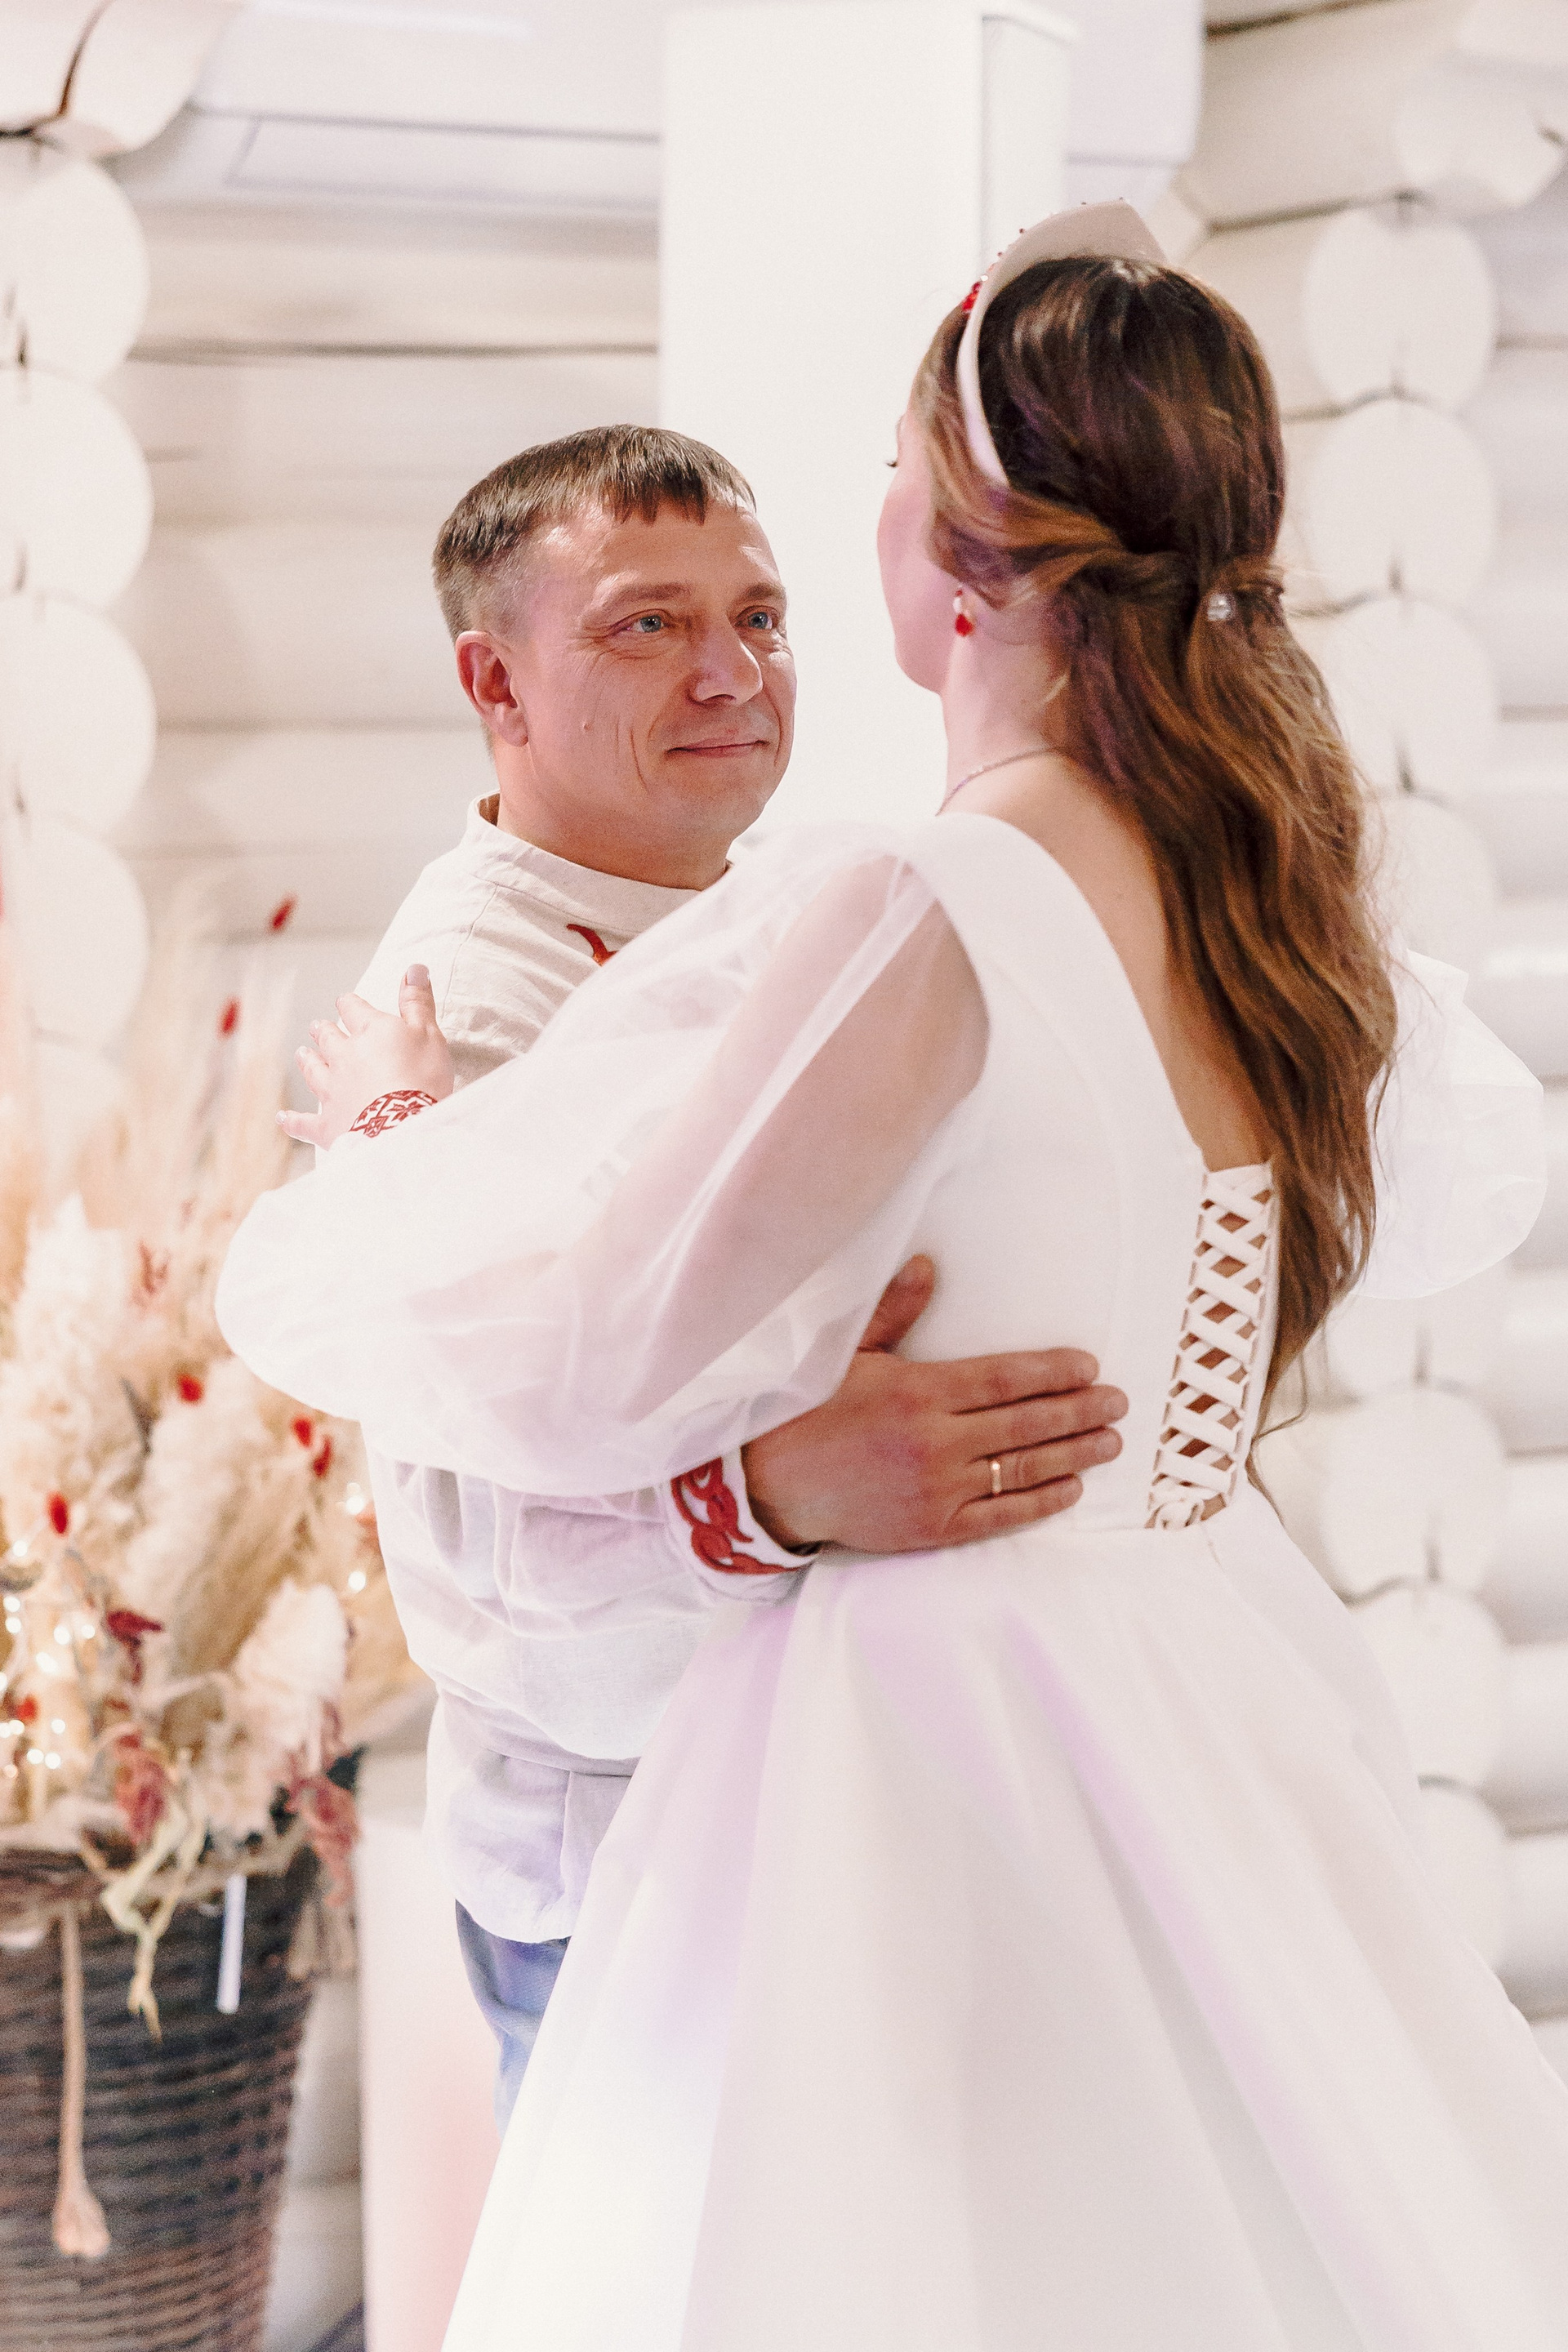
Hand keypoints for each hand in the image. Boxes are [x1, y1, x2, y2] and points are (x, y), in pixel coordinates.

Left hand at [279, 965, 454, 1147]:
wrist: (403, 1127)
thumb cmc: (422, 1079)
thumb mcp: (429, 1033)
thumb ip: (417, 1002)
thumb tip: (414, 967)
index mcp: (369, 1032)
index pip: (353, 1008)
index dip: (350, 1003)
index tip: (347, 1001)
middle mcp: (344, 1056)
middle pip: (328, 1038)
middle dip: (323, 1030)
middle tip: (317, 1026)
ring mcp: (331, 1090)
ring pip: (313, 1070)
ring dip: (307, 1061)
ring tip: (302, 1054)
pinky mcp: (327, 1124)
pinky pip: (304, 1122)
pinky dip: (293, 1120)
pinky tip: (282, 1118)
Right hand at [741, 1256, 1126, 1551]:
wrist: (771, 1486)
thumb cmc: (809, 1411)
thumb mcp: (849, 1354)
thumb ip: (895, 1311)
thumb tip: (929, 1267)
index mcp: (918, 1391)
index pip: (1006, 1379)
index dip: (1053, 1372)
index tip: (1088, 1365)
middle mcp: (935, 1441)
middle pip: (1027, 1423)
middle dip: (1080, 1410)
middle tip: (1118, 1402)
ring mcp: (937, 1489)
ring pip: (1023, 1468)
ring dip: (1075, 1454)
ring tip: (1110, 1441)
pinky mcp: (933, 1528)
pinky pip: (1001, 1515)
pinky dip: (1041, 1501)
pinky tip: (1071, 1487)